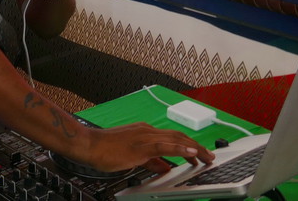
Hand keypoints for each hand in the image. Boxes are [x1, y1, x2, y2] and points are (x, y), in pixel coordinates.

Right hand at [83, 122, 214, 173]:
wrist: (89, 145)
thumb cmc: (104, 150)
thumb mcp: (132, 156)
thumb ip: (150, 161)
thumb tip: (164, 167)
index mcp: (144, 132)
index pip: (171, 136)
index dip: (188, 144)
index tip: (198, 153)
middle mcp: (146, 131)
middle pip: (178, 135)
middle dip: (196, 146)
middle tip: (208, 156)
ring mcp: (144, 136)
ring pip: (175, 138)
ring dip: (193, 147)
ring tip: (206, 156)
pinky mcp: (141, 145)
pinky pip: (164, 146)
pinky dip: (180, 148)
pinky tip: (191, 152)